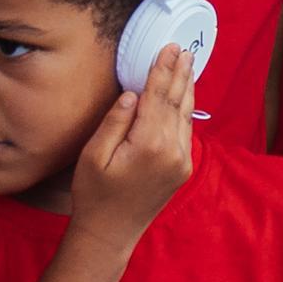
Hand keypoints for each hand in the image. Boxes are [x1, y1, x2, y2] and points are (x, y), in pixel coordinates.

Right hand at [71, 43, 198, 241]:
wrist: (109, 232)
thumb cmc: (94, 194)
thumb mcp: (94, 155)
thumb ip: (115, 121)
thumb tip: (134, 93)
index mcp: (148, 144)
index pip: (158, 97)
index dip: (162, 70)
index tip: (167, 48)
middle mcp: (171, 151)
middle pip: (176, 102)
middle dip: (179, 73)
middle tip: (183, 49)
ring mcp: (181, 161)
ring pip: (185, 116)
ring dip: (186, 89)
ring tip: (188, 65)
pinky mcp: (182, 169)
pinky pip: (186, 132)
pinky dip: (186, 111)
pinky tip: (184, 97)